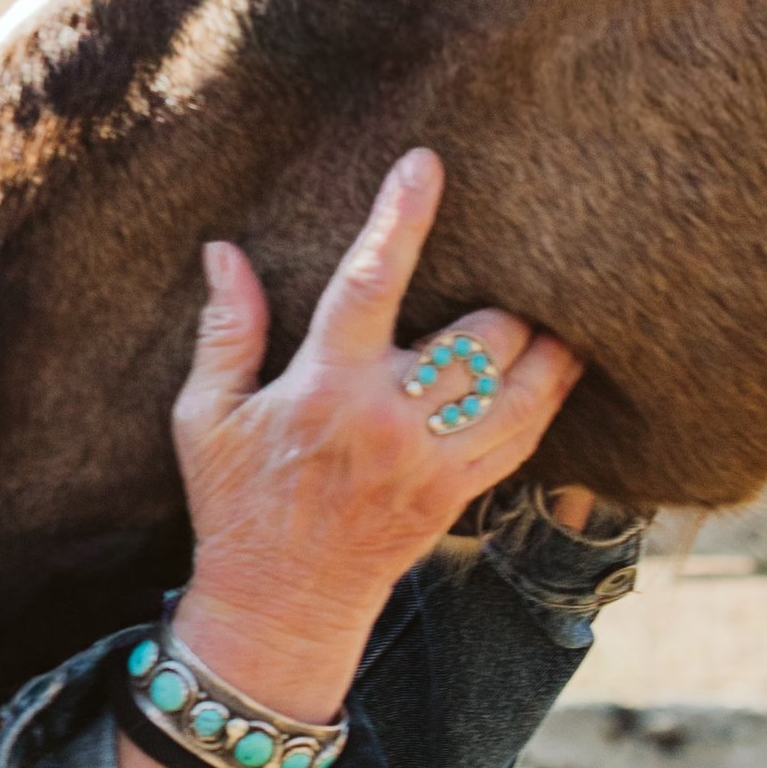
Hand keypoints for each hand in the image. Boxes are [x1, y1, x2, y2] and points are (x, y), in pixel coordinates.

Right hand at [168, 148, 583, 723]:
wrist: (279, 603)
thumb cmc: (235, 501)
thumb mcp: (206, 416)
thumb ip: (226, 330)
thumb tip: (223, 251)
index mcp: (324, 389)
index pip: (369, 283)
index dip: (400, 218)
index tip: (424, 164)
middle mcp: (388, 422)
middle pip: (478, 335)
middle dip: (504, 290)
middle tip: (519, 252)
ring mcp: (432, 462)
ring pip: (521, 385)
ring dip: (546, 338)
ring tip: (558, 298)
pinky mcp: (459, 493)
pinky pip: (527, 435)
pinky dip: (552, 391)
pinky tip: (561, 359)